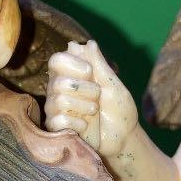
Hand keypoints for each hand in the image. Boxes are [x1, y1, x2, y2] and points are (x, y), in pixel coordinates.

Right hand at [45, 41, 138, 155]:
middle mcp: (57, 90)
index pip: (56, 60)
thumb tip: (88, 43)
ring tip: (94, 111)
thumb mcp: (112, 84)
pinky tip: (86, 125)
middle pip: (59, 82)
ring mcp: (55, 110)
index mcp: (70, 75)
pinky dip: (78, 122)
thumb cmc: (118, 109)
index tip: (89, 72)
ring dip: (85, 106)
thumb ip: (99, 65)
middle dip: (85, 89)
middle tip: (97, 96)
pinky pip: (59, 120)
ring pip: (61, 100)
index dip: (72, 63)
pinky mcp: (56, 128)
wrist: (124, 137)